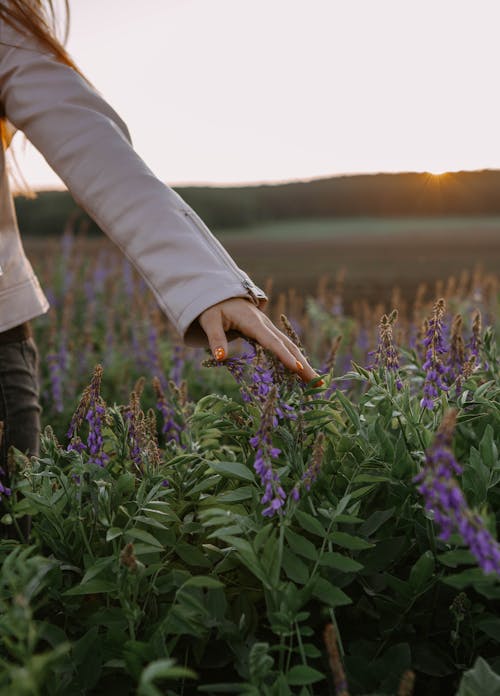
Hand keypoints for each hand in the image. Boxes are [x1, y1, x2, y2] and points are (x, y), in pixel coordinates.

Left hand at [198, 298, 322, 384]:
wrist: (220, 294)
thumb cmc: (214, 308)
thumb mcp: (210, 322)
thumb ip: (215, 339)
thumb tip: (220, 358)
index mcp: (253, 322)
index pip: (272, 341)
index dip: (284, 355)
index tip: (297, 368)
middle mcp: (265, 325)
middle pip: (288, 345)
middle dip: (303, 364)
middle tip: (317, 382)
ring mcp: (268, 329)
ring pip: (290, 346)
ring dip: (303, 363)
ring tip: (316, 382)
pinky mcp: (268, 333)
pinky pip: (284, 347)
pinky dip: (295, 359)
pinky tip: (302, 373)